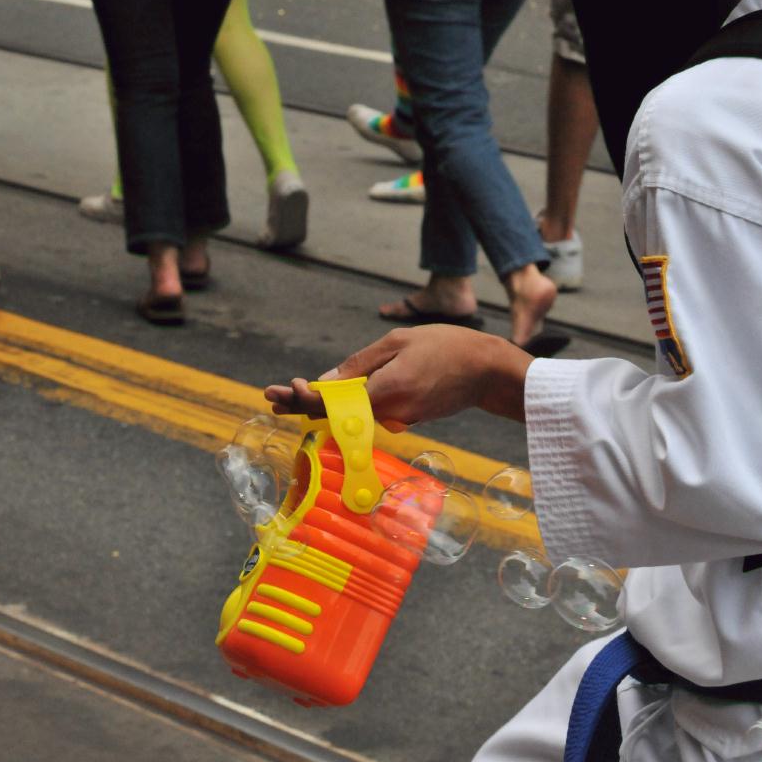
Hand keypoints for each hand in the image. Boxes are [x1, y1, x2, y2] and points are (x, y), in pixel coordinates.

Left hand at [264, 326, 533, 426]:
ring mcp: (400, 419)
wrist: (488, 372)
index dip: (305, 398)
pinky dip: (354, 403)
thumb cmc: (447, 347)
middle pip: (338, 414)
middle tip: (273, 396)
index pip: (336, 403)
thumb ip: (361, 364)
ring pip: (356, 412)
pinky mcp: (409, 419)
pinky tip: (336, 394)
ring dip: (326, 404)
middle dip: (303, 404)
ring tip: (292, 394)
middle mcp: (390, 412)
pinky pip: (374, 410)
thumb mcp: (399, 342)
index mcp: (386, 391)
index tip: (283, 389)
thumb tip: (326, 383)